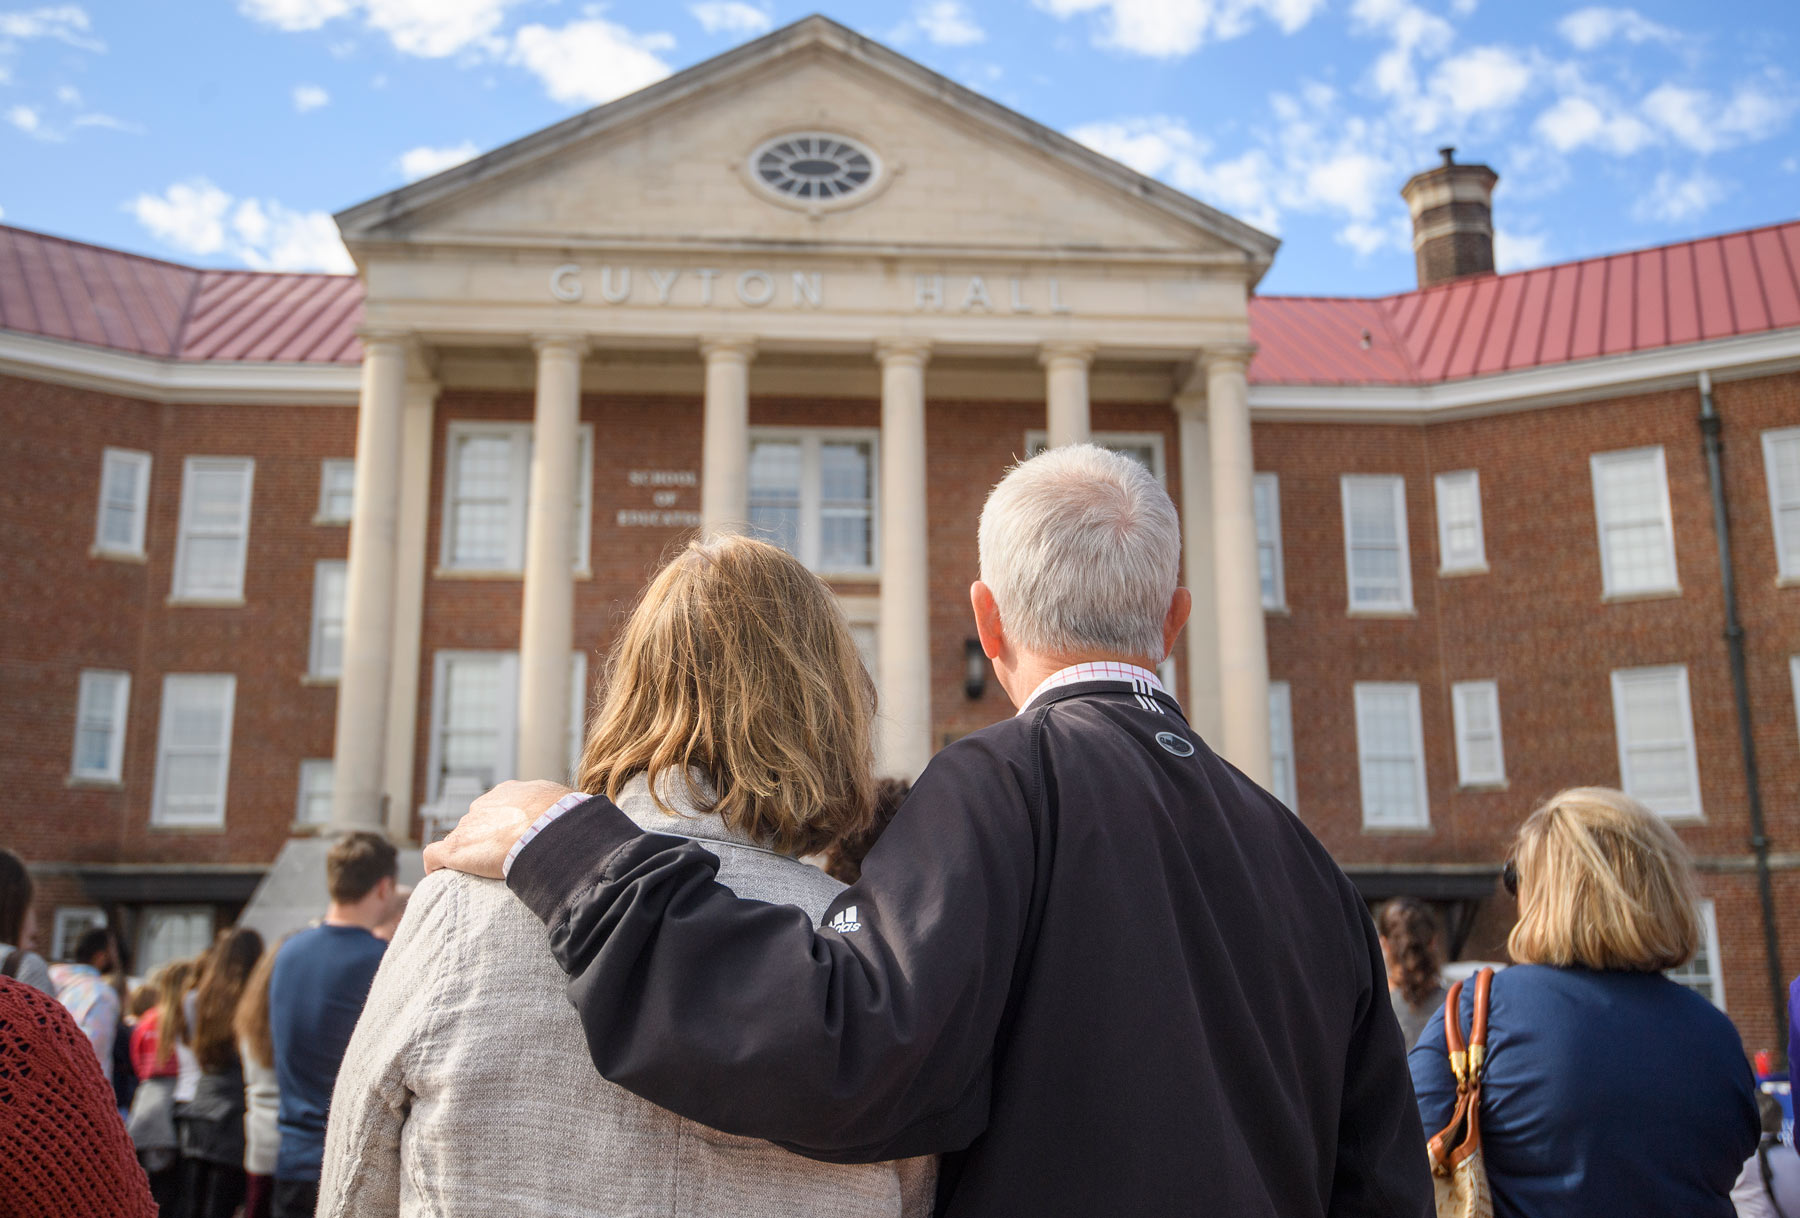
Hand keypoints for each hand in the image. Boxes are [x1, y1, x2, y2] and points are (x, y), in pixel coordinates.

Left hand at [422, 779, 574, 876]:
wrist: (549, 830)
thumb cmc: (564, 818)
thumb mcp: (564, 804)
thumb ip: (557, 810)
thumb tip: (572, 818)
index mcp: (509, 793)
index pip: (500, 810)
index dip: (506, 828)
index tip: (516, 843)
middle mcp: (484, 805)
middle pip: (478, 824)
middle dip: (486, 840)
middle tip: (503, 862)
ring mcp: (468, 826)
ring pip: (462, 840)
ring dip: (470, 855)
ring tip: (483, 876)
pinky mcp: (456, 848)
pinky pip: (435, 855)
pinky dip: (435, 865)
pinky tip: (438, 876)